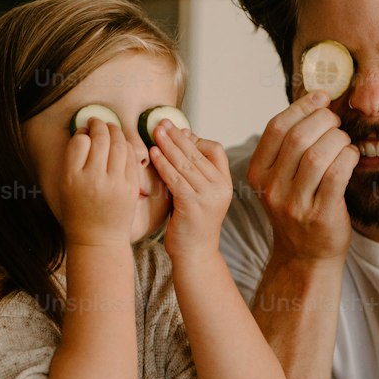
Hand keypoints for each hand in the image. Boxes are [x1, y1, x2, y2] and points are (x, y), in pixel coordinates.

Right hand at [59, 119, 138, 246]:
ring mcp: (114, 183)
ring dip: (115, 131)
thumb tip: (85, 132)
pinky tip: (121, 144)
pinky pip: (130, 158)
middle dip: (99, 125)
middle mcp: (93, 179)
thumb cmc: (78, 210)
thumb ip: (73, 160)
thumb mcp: (66, 186)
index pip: (80, 141)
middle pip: (100, 139)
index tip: (84, 133)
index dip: (82, 132)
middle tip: (97, 122)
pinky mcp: (130, 187)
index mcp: (72, 178)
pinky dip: (126, 146)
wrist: (98, 238)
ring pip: (118, 144)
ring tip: (110, 128)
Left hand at [149, 122, 232, 262]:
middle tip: (161, 123)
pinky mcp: (193, 205)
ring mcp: (208, 197)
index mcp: (225, 183)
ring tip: (154, 133)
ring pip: (185, 163)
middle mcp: (220, 188)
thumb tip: (180, 142)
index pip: (216, 149)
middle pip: (197, 153)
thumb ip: (193, 172)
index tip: (179, 132)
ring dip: (168, 146)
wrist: (195, 255)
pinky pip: (176, 178)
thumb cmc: (191, 224)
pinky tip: (153, 154)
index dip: (196, 139)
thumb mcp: (199, 194)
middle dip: (177, 136)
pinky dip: (163, 164)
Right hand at [247, 90, 358, 263]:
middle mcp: (271, 189)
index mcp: (258, 174)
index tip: (322, 98)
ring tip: (343, 141)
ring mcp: (294, 204)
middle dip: (324, 121)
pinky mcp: (320, 215)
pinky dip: (348, 158)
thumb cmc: (299, 209)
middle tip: (336, 123)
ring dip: (337, 139)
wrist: (305, 255)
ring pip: (317, 154)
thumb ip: (289, 146)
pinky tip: (351, 157)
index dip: (302, 107)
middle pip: (298, 138)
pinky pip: (337, 174)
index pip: (276, 128)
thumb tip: (316, 100)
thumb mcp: (281, 178)